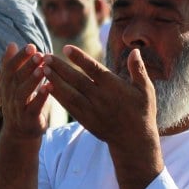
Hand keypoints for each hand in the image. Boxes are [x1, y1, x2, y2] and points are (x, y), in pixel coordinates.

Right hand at [0, 43, 49, 140]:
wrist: (20, 132)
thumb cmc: (21, 102)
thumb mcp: (14, 84)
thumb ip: (13, 65)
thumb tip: (11, 43)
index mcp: (7, 85)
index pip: (9, 68)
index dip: (19, 57)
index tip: (31, 46)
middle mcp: (9, 95)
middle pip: (15, 79)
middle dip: (26, 65)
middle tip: (39, 54)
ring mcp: (17, 108)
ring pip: (22, 93)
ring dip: (32, 80)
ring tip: (43, 69)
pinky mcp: (28, 119)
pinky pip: (33, 108)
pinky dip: (40, 98)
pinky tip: (49, 88)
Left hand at [43, 45, 158, 150]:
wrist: (134, 140)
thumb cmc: (142, 112)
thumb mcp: (146, 91)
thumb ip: (138, 70)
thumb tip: (135, 51)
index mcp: (115, 88)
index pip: (94, 69)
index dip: (80, 59)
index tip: (67, 48)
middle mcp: (101, 98)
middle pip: (76, 80)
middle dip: (59, 67)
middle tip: (45, 56)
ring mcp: (92, 110)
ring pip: (69, 93)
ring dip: (54, 80)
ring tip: (42, 69)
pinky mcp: (86, 120)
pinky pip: (68, 106)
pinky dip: (57, 96)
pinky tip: (47, 87)